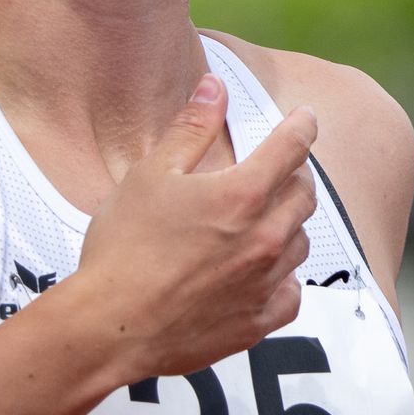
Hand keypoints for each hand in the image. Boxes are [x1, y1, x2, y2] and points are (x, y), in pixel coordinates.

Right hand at [76, 74, 319, 379]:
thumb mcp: (150, 174)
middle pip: (304, 195)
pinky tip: (264, 272)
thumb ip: (190, 129)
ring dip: (289, 224)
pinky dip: (284, 278)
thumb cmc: (123, 248)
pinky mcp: (256, 322)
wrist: (109, 326)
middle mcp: (264, 238)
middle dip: (295, 174)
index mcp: (240, 195)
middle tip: (279, 169)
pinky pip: (291, 294)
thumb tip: (215, 88)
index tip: (304, 118)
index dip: (301, 126)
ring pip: (301, 243)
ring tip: (263, 219)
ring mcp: (264, 283)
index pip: (292, 148)